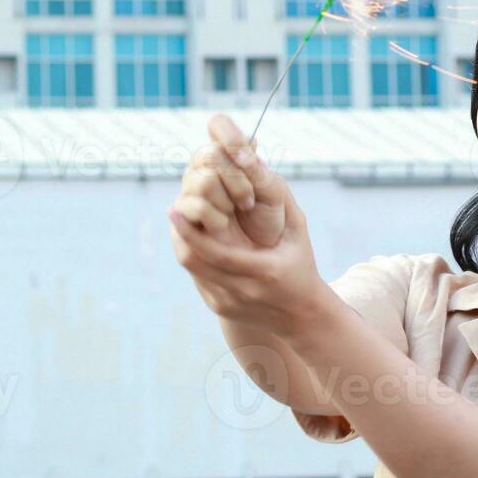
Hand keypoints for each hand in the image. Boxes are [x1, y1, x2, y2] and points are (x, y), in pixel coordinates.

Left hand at [169, 114, 322, 335]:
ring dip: (183, 244)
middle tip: (174, 209)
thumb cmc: (302, 265)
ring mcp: (227, 303)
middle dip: (180, 234)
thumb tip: (255, 161)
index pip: (216, 252)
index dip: (191, 231)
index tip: (175, 209)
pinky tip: (193, 239)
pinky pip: (197, 278)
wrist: (302, 316)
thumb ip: (280, 198)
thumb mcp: (298, 231)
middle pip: (195, 261)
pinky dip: (193, 256)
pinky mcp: (219, 308)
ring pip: (192, 270)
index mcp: (263, 271)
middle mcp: (241, 290)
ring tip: (180, 221)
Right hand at [171, 114, 284, 246]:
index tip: (249, 160)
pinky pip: (192, 205)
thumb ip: (258, 168)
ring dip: (227, 201)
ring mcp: (190, 190)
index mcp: (228, 155)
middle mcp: (205, 168)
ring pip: (201, 180)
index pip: (218, 125)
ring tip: (235, 215)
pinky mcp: (180, 216)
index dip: (231, 137)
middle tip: (249, 201)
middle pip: (208, 154)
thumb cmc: (269, 222)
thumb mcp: (273, 192)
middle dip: (237, 180)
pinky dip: (215, 217)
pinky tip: (222, 225)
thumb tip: (249, 142)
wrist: (262, 256)